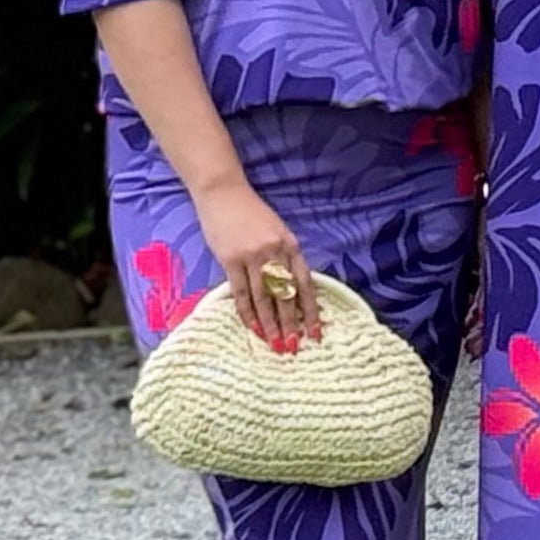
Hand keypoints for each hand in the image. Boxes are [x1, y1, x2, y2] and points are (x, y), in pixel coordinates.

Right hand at [191, 180, 320, 352]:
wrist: (224, 193)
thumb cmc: (251, 213)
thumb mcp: (277, 231)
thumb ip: (284, 257)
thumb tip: (291, 291)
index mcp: (291, 245)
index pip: (304, 283)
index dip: (310, 310)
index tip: (315, 331)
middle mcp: (275, 252)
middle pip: (285, 294)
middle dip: (290, 323)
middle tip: (293, 346)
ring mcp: (252, 256)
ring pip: (264, 297)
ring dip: (270, 324)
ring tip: (275, 344)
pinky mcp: (231, 260)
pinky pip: (241, 292)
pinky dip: (247, 312)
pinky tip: (252, 327)